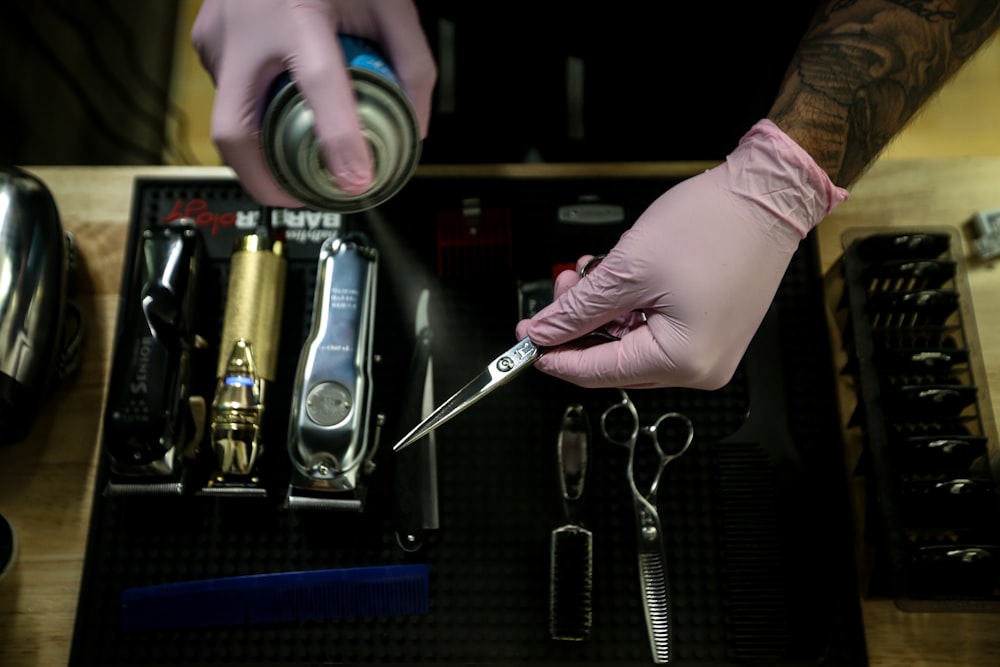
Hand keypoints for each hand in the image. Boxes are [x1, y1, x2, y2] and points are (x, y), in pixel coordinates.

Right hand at [192, 0, 435, 206]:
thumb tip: (414, 125)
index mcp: (297, 12)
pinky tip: (282, 114)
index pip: (319, 85)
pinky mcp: (205, 38)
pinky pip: (227, 93)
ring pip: (228, 117)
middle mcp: (246, 28)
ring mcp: (217, 36)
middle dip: (266, 182)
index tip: (355, 180)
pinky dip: (255, 115)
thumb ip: (412, 63)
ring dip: (262, 149)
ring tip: (300, 162)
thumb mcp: (388, 0)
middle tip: (303, 201)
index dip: (338, 141)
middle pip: (235, 132)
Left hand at [515, 119, 848, 389]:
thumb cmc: (713, 224)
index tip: (525, 339)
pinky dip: (632, 307)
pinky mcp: (714, 332)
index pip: (598, 372)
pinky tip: (622, 276)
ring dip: (606, 311)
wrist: (768, 194)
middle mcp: (701, 368)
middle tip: (563, 283)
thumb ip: (579, 309)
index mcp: (683, 361)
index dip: (556, 355)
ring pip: (634, 343)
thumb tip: (543, 332)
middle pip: (615, 359)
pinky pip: (658, 330)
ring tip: (594, 268)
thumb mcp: (628, 268)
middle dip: (582, 323)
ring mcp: (711, 352)